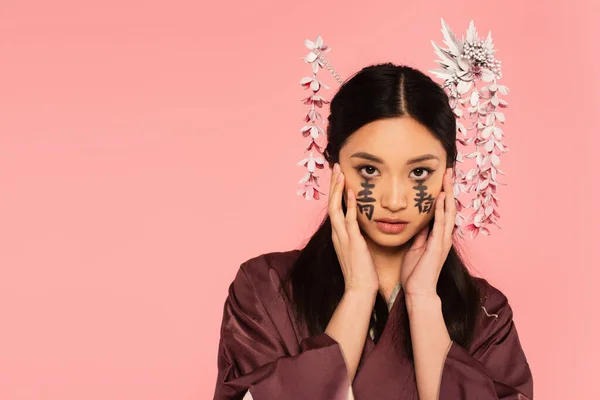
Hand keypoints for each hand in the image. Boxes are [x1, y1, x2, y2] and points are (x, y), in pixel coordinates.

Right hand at [328, 163, 378, 294]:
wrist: (360, 290)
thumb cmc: (361, 272)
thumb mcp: (357, 250)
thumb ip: (356, 237)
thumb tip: (360, 227)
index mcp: (339, 235)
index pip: (334, 208)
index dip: (335, 191)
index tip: (338, 176)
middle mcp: (337, 234)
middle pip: (331, 203)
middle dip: (333, 184)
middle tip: (335, 166)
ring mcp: (343, 237)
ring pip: (336, 208)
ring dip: (337, 189)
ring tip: (339, 172)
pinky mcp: (352, 242)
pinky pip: (350, 220)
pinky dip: (350, 205)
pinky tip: (352, 192)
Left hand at [400, 168, 456, 296]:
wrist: (418, 292)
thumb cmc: (416, 273)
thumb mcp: (416, 248)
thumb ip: (421, 236)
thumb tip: (422, 223)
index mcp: (438, 237)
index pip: (443, 211)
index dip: (444, 195)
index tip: (442, 179)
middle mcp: (444, 237)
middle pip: (450, 208)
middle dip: (449, 189)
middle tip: (449, 171)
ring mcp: (443, 241)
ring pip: (448, 212)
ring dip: (448, 194)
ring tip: (448, 177)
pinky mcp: (438, 247)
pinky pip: (440, 225)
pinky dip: (441, 210)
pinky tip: (441, 198)